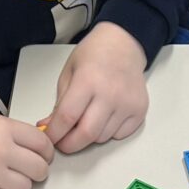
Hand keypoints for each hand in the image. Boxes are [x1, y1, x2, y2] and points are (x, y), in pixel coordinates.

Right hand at [0, 110, 53, 188]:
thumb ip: (9, 133)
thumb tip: (34, 148)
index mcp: (3, 128)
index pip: (42, 144)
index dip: (45, 153)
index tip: (40, 157)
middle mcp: (0, 150)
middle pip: (39, 169)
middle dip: (36, 172)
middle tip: (24, 172)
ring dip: (18, 187)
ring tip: (3, 181)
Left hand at [47, 22, 147, 154]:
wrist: (124, 44)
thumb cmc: (94, 54)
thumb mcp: (69, 72)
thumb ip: (59, 103)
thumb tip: (49, 127)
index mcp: (88, 81)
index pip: (67, 117)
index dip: (54, 134)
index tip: (49, 138)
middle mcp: (110, 94)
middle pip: (86, 134)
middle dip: (70, 145)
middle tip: (62, 143)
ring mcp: (127, 103)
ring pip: (102, 137)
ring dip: (89, 136)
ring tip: (85, 120)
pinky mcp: (140, 110)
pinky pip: (120, 135)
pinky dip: (108, 132)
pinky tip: (104, 117)